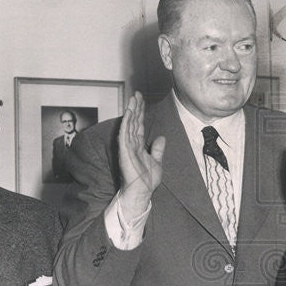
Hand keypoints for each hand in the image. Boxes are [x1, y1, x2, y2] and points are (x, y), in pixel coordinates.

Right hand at [118, 92, 165, 218]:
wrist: (142, 191)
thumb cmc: (147, 180)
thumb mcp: (157, 162)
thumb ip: (157, 149)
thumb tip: (161, 138)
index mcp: (138, 145)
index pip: (138, 125)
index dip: (140, 112)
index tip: (142, 100)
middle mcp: (131, 143)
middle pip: (133, 121)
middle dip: (135, 107)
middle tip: (137, 94)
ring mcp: (126, 146)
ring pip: (128, 124)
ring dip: (130, 111)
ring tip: (133, 98)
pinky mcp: (124, 150)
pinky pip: (124, 133)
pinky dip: (126, 122)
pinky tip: (128, 112)